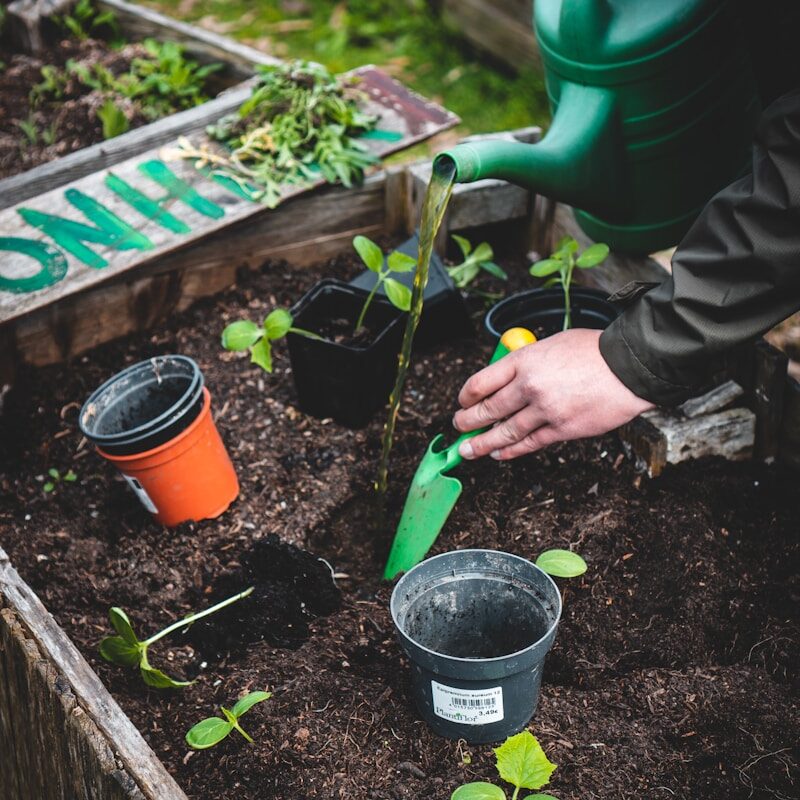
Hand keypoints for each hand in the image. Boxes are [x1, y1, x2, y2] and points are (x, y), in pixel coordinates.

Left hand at [453, 328, 653, 459]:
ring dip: (482, 444)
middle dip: (467, 422)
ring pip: (504, 432)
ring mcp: (545, 410)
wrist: (630, 367)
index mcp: (524, 360)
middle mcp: (529, 386)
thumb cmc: (594, 351)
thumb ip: (527, 361)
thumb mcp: (551, 344)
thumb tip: (507, 378)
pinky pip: (529, 444)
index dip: (466, 396)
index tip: (462, 402)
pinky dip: (510, 451)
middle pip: (487, 409)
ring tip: (468, 450)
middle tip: (458, 427)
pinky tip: (499, 454)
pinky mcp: (562, 429)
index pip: (481, 382)